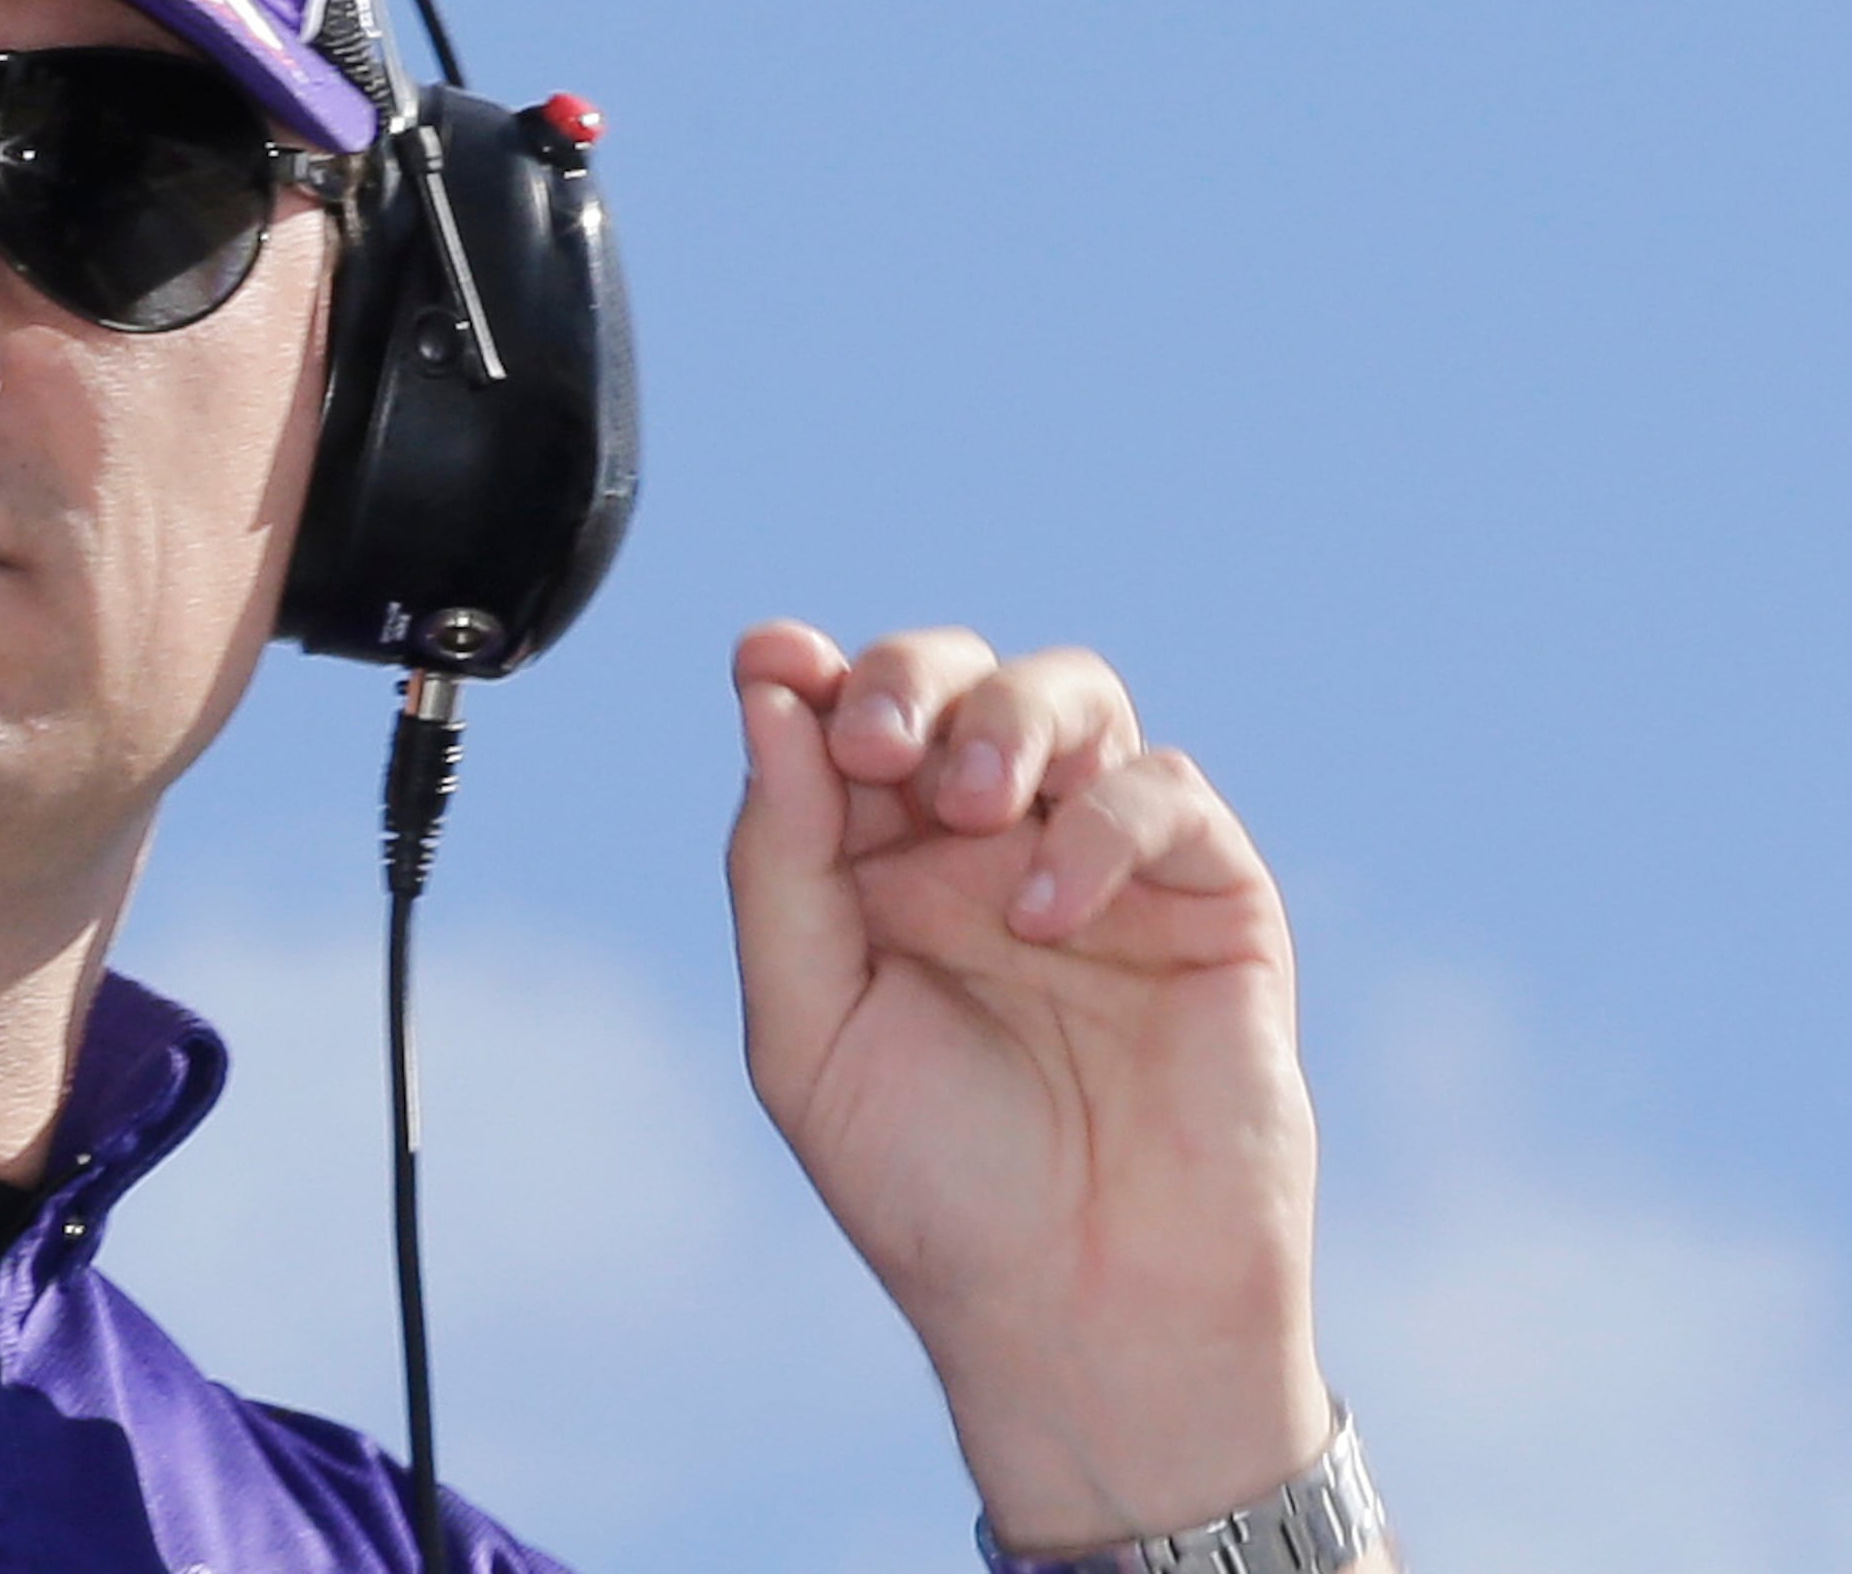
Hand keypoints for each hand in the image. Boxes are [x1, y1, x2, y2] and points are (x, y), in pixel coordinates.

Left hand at [726, 622, 1333, 1551]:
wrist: (1083, 1313)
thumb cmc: (938, 1191)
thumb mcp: (808, 1028)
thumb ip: (781, 861)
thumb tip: (765, 693)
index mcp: (872, 873)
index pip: (839, 723)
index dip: (807, 672)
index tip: (773, 661)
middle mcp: (982, 850)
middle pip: (953, 678)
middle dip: (909, 677)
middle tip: (878, 745)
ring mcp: (1098, 865)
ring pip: (1070, 695)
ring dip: (1006, 715)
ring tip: (968, 802)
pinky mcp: (1207, 899)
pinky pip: (1162, 790)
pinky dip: (1098, 821)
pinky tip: (1045, 908)